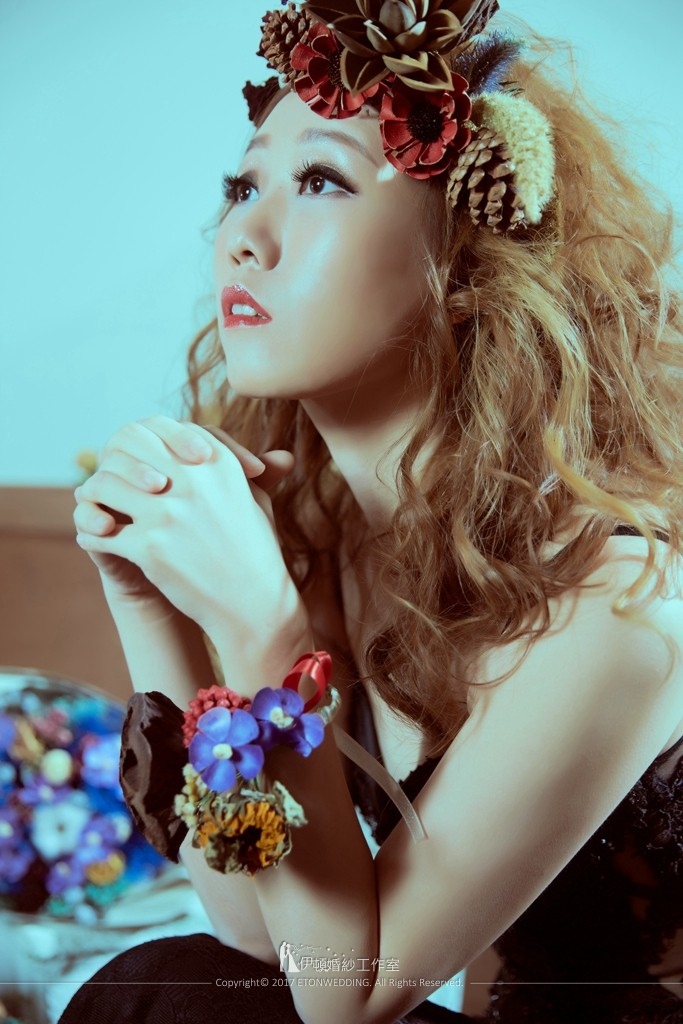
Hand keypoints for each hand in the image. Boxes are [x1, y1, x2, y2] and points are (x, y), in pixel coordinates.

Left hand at [73, 417, 299, 648]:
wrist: (254, 603)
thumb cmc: (256, 550)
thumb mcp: (255, 498)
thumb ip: (234, 464)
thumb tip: (207, 442)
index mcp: (217, 462)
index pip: (160, 432)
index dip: (139, 445)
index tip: (132, 460)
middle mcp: (192, 481)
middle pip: (126, 452)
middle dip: (112, 466)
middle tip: (105, 482)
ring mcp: (168, 513)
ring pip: (104, 487)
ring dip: (94, 498)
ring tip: (97, 510)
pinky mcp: (150, 548)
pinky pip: (100, 532)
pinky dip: (93, 536)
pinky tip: (96, 539)